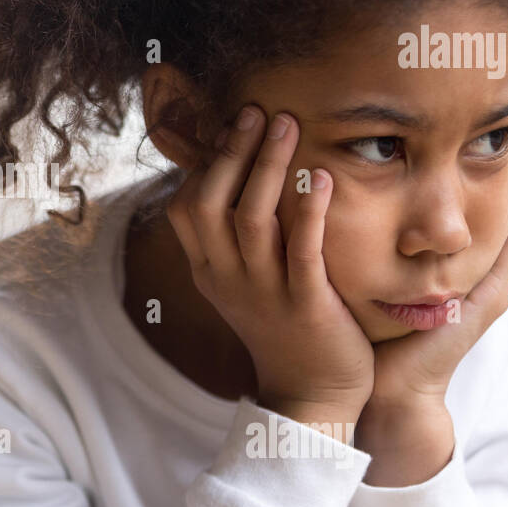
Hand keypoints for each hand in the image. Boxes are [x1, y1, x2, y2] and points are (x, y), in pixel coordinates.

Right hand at [166, 104, 373, 427]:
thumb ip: (237, 237)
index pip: (186, 207)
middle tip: (257, 110)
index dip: (206, 163)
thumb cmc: (285, 327)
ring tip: (287, 124)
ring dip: (268, 166)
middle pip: (211, 204)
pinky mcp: (306, 306)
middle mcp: (228, 279)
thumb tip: (241, 176)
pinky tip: (321, 178)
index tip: (233, 128)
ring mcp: (264, 293)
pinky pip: (302, 251)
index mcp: (210, 271)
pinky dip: (309, 211)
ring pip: (251, 219)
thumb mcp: (245, 283)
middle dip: (232, 152)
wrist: (313, 395)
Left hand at [371, 101, 507, 404]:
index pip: (454, 205)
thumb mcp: (353, 272)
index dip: (460, 163)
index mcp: (434, 265)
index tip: (459, 117)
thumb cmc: (357, 333)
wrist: (375, 391)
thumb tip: (310, 185)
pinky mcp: (486, 302)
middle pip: (488, 205)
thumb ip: (345, 236)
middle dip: (496, 160)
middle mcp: (464, 272)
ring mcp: (482, 286)